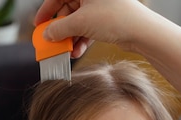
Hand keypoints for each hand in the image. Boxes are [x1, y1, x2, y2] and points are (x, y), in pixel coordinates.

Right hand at [34, 0, 149, 57]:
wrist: (142, 31)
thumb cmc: (115, 18)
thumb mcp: (81, 23)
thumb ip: (59, 28)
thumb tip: (47, 34)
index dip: (46, 11)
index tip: (38, 25)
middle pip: (68, 10)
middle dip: (60, 29)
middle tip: (52, 42)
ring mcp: (100, 7)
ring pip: (78, 22)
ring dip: (70, 38)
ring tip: (66, 51)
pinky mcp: (107, 20)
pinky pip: (88, 29)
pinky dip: (82, 40)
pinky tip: (77, 52)